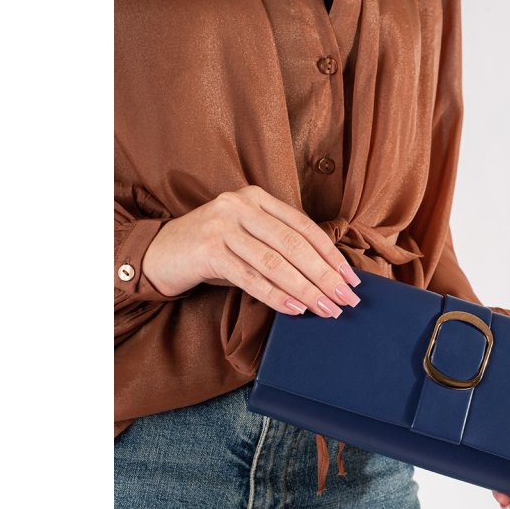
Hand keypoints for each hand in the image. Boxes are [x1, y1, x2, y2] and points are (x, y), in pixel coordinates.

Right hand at [142, 185, 362, 316]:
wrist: (159, 254)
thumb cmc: (211, 252)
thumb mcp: (246, 239)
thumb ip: (277, 246)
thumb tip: (325, 277)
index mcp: (256, 198)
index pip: (304, 227)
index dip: (331, 254)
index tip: (350, 279)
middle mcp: (240, 206)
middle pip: (294, 245)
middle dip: (325, 276)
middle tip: (346, 300)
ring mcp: (223, 226)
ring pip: (276, 262)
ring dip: (306, 290)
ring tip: (326, 309)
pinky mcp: (208, 251)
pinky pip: (251, 277)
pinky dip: (276, 296)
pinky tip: (294, 310)